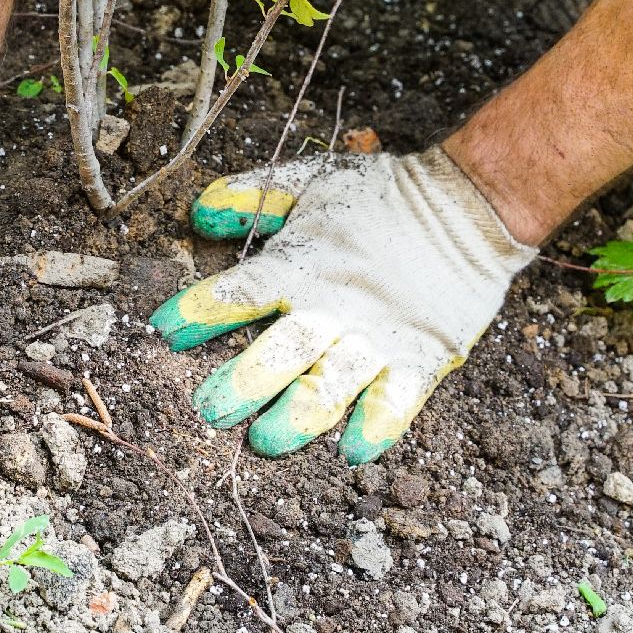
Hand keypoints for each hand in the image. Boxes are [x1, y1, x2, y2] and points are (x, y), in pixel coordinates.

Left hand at [151, 148, 534, 462]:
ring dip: (298, 416)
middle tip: (209, 410)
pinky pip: (399, 399)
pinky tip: (353, 451)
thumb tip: (196, 213)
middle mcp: (336, 305)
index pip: (243, 290)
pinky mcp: (422, 356)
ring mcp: (380, 336)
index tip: (164, 330)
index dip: (201, 309)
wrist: (468, 205)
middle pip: (283, 351)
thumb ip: (253, 196)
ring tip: (266, 441)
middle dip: (243, 382)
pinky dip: (378, 425)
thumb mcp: (312, 181)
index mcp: (303, 264)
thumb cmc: (381, 197)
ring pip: (333, 384)